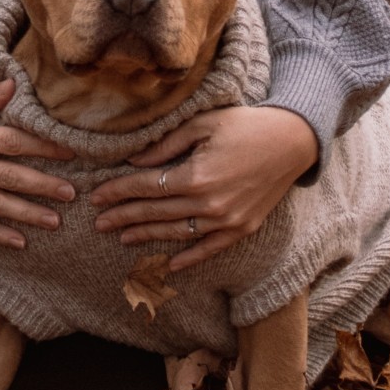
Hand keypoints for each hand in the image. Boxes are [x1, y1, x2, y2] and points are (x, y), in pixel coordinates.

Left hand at [90, 106, 318, 270]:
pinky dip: (189, 258)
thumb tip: (133, 162)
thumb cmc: (245, 126)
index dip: (118, 192)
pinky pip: (209, 248)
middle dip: (123, 216)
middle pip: (155, 212)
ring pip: (176, 233)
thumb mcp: (202, 125)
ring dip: (147, 236)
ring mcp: (227, 221)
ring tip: (122, 237)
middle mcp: (209, 204)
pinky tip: (170, 265)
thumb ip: (166, 146)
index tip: (96, 196)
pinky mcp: (242, 229)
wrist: (293, 141)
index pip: (145, 187)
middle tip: (98, 222)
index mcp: (195, 176)